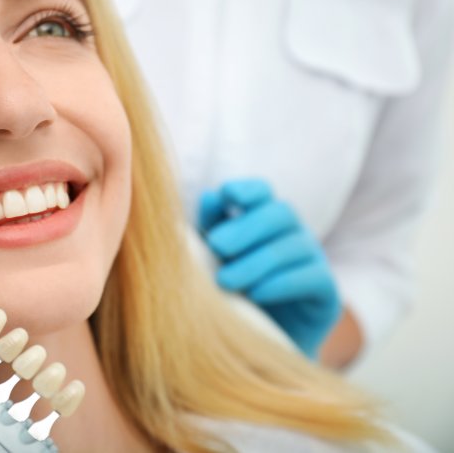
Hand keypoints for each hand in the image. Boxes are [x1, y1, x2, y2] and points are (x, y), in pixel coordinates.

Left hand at [198, 179, 341, 358]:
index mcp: (264, 221)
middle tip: (217, 245)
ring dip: (256, 261)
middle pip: (279, 213)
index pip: (263, 192)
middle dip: (246, 227)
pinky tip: (255, 294)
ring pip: (293, 246)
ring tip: (225, 280)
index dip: (248, 189)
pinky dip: (280, 284)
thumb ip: (212, 230)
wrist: (261, 345)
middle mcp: (293, 233)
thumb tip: (208, 197)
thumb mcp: (216, 261)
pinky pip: (311, 277)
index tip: (226, 194)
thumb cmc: (234, 295)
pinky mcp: (327, 292)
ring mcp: (314, 259)